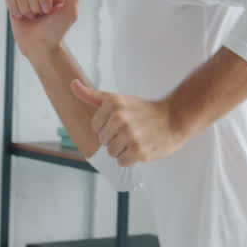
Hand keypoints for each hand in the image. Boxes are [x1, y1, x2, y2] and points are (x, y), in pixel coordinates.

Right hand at [4, 0, 86, 60]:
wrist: (40, 47)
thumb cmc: (56, 32)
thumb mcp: (69, 12)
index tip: (48, 12)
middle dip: (35, 7)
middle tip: (40, 18)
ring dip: (25, 10)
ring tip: (31, 19)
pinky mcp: (15, 5)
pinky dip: (14, 8)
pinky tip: (20, 17)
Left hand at [70, 79, 187, 166]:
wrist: (174, 118)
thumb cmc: (143, 111)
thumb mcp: (117, 99)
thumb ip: (92, 95)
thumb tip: (72, 84)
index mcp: (112, 103)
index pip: (95, 127)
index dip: (108, 128)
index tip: (122, 122)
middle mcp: (119, 118)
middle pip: (102, 141)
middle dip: (115, 139)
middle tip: (132, 130)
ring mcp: (129, 135)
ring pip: (111, 152)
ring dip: (123, 149)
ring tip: (137, 139)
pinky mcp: (139, 151)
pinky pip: (122, 162)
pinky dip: (131, 158)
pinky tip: (141, 147)